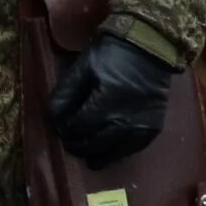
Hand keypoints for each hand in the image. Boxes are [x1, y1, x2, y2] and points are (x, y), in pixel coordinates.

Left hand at [47, 32, 178, 168]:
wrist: (150, 48)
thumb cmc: (112, 55)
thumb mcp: (83, 67)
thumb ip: (66, 93)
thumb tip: (52, 118)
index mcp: (107, 100)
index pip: (80, 125)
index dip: (66, 130)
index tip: (59, 129)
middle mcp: (127, 117)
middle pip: (96, 142)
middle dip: (79, 145)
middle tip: (70, 144)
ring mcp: (143, 124)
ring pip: (115, 151)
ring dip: (98, 156)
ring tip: (87, 157)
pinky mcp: (154, 126)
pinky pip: (135, 148)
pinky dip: (119, 153)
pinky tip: (108, 154)